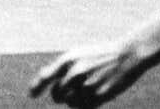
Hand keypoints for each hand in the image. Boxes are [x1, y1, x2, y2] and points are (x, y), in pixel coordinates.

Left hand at [29, 40, 145, 106]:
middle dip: (60, 95)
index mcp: (70, 59)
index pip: (46, 76)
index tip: (32, 94)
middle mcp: (76, 72)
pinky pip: (82, 106)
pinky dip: (85, 103)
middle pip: (56, 94)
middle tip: (71, 89)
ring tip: (87, 88)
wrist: (127, 56)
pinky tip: (94, 93)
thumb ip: (59, 67)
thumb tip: (40, 80)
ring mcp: (87, 84)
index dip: (37, 87)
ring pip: (69, 102)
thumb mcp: (78, 55)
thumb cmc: (100, 56)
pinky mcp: (98, 95)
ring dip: (74, 99)